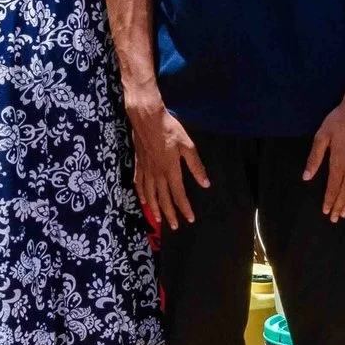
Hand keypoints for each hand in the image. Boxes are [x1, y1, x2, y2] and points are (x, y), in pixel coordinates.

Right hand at [126, 93, 207, 226]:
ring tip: (158, 220)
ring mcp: (146, 170)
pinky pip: (139, 183)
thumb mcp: (187, 145)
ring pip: (149, 195)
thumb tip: (205, 183)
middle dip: (169, 214)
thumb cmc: (169, 129)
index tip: (190, 219)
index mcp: (170, 170)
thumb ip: (196, 166)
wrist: (146, 118)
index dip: (185, 208)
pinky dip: (141, 194)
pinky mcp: (139, 164)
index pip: (179, 195)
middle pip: (163, 199)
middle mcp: (157, 174)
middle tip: (174, 226)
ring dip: (154, 209)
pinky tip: (143, 200)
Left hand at [304, 89, 344, 220]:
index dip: (329, 201)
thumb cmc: (340, 120)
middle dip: (339, 206)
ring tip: (344, 213)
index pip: (333, 188)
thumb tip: (306, 177)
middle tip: (335, 219)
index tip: (325, 212)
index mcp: (339, 163)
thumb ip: (314, 158)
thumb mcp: (322, 136)